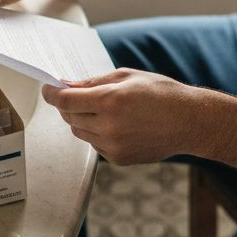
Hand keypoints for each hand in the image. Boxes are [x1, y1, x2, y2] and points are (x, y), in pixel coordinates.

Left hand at [42, 68, 202, 164]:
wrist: (189, 122)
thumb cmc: (161, 93)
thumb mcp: (126, 77)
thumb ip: (92, 82)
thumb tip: (66, 85)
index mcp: (110, 101)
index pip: (65, 100)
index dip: (52, 93)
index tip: (47, 89)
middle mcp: (108, 126)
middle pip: (69, 116)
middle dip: (69, 105)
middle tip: (77, 95)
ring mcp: (113, 146)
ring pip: (79, 131)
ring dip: (82, 119)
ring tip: (105, 109)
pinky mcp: (118, 159)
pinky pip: (94, 144)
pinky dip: (97, 133)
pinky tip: (117, 125)